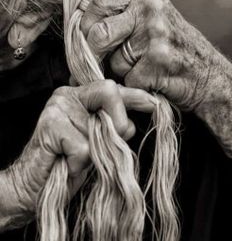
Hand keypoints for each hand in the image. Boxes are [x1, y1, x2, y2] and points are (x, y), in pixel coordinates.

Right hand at [5, 80, 155, 218]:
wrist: (34, 186)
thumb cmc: (68, 163)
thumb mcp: (97, 143)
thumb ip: (113, 127)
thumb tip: (136, 121)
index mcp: (79, 96)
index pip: (112, 88)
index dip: (135, 95)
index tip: (153, 103)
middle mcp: (67, 95)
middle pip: (109, 92)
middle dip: (118, 122)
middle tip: (104, 145)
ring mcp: (57, 107)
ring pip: (99, 127)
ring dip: (94, 152)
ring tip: (76, 158)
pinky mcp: (51, 125)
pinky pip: (84, 147)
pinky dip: (80, 164)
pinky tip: (67, 164)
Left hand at [81, 0, 220, 111]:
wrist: (208, 74)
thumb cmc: (173, 47)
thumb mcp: (151, 19)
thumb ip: (121, 16)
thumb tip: (79, 28)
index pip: (98, 1)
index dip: (87, 24)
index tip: (89, 39)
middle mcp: (151, 9)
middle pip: (99, 32)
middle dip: (94, 54)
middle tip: (100, 63)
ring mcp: (156, 34)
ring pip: (114, 61)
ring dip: (121, 72)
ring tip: (142, 68)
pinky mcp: (159, 61)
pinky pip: (128, 79)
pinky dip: (134, 85)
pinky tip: (152, 80)